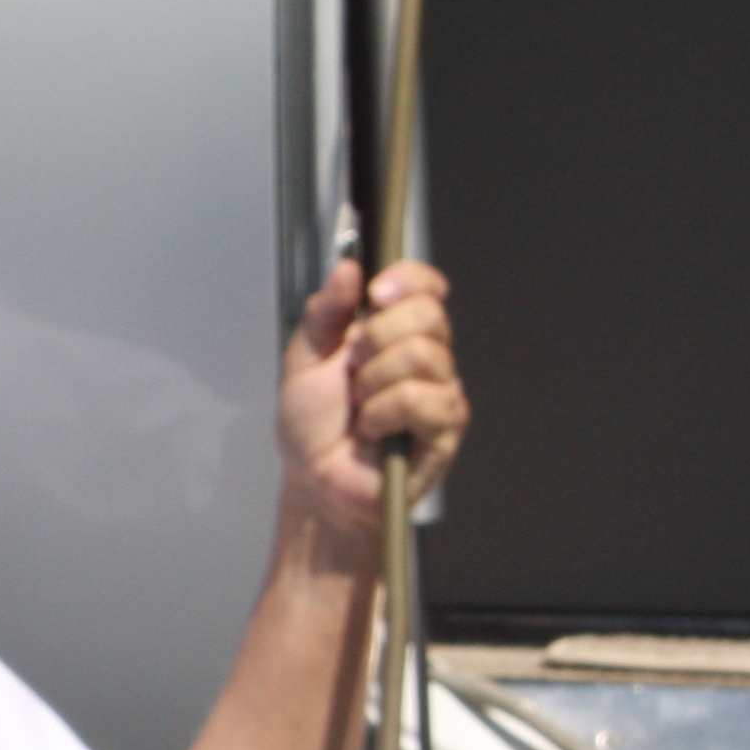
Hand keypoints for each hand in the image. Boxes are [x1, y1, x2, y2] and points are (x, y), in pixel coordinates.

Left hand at [277, 255, 466, 547]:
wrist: (313, 481)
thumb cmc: (313, 426)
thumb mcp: (304, 357)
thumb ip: (325, 311)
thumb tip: (348, 268)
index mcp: (395, 332)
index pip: (427, 286)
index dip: (407, 280)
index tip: (374, 293)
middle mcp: (425, 356)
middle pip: (428, 314)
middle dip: (376, 336)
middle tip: (352, 368)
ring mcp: (440, 391)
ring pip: (422, 355)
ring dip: (374, 380)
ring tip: (360, 405)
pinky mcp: (445, 428)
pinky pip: (422, 399)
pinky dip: (383, 412)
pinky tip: (373, 429)